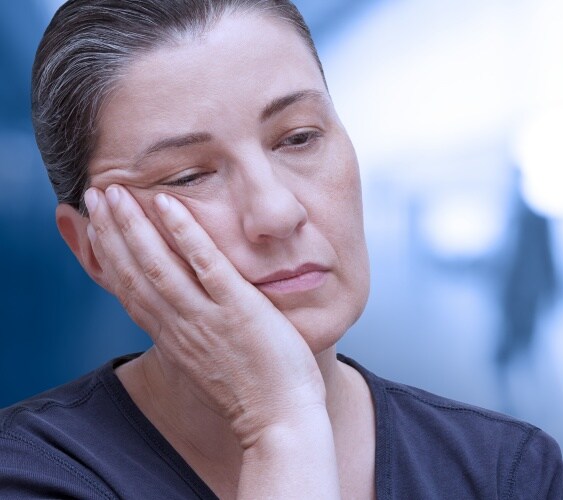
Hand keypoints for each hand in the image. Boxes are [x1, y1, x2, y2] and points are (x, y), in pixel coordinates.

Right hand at [84, 185, 324, 445]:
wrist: (280, 423)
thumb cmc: (252, 392)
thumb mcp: (207, 361)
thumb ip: (192, 333)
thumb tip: (186, 311)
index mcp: (172, 338)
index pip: (129, 290)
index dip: (108, 256)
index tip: (97, 226)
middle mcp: (179, 326)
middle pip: (134, 273)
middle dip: (110, 232)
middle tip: (94, 195)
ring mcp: (206, 318)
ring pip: (158, 265)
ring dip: (133, 226)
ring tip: (115, 191)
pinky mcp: (238, 310)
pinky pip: (205, 266)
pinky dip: (184, 234)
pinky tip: (168, 205)